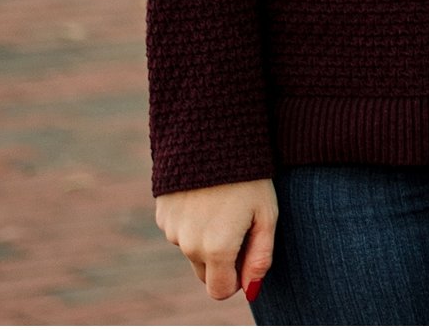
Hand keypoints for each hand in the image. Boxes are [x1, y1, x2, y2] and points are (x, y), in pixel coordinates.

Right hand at [154, 178, 275, 302]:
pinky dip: (193, 222)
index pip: (219, 291)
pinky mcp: (162, 216)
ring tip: (225, 203)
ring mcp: (172, 231)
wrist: (212, 138)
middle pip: (205, 273)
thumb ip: (260, 257)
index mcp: (217, 249)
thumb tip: (251, 289)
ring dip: (207, 238)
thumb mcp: (266, 215)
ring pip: (192, 250)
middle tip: (241, 227)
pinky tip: (206, 196)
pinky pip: (180, 231)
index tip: (246, 259)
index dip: (236, 281)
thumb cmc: (249, 177)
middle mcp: (189, 245)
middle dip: (222, 261)